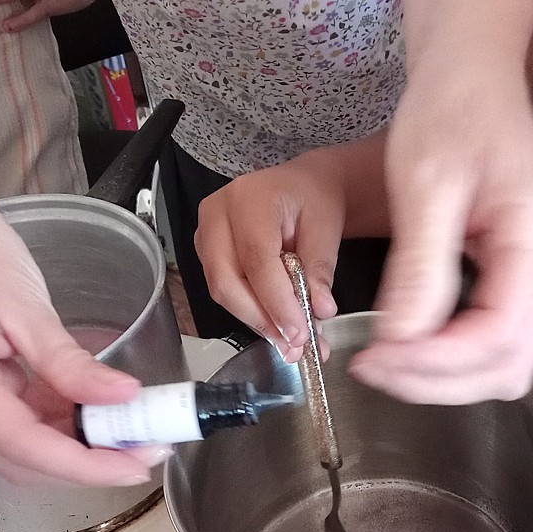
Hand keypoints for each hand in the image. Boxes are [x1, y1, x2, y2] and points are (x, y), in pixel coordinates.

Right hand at [0, 183, 149, 486]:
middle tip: (141, 449)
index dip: (83, 465)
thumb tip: (121, 398)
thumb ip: (71, 362)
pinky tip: (85, 411)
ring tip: (122, 430)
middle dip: (83, 462)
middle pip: (16, 458)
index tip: (134, 465)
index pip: (22, 445)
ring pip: (11, 448)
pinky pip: (3, 422)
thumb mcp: (25, 304)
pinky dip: (46, 424)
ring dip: (67, 447)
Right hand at [196, 143, 381, 360]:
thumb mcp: (326, 228)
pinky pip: (225, 290)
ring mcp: (206, 233)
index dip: (276, 301)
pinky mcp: (207, 252)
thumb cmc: (312, 199)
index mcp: (248, 198)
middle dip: (261, 318)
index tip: (298, 331)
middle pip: (227, 280)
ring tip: (289, 341)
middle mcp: (217, 214)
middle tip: (293, 343)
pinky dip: (251, 311)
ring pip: (222, 290)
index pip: (256, 259)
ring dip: (256, 321)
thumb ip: (320, 270)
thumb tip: (319, 310)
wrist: (301, 187)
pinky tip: (276, 325)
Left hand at [350, 72, 532, 404]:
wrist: (471, 73)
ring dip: (445, 375)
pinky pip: (493, 337)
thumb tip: (400, 339)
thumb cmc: (450, 110)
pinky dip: (451, 354)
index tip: (376, 359)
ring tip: (385, 359)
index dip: (436, 363)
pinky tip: (408, 341)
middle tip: (374, 367)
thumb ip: (420, 266)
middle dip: (439, 380)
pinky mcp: (516, 274)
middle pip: (508, 364)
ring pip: (503, 360)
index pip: (497, 337)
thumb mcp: (426, 183)